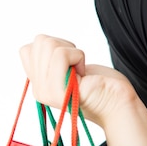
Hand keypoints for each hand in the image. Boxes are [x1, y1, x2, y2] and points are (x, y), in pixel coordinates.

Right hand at [19, 35, 146, 145]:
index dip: (53, 47)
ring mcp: (47, 91)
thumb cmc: (102, 83)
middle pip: (39, 42)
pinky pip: (61, 55)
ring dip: (73, 52)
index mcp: (38, 84)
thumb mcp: (69, 67)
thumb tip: (39, 41)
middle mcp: (38, 90)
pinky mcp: (59, 90)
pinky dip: (78, 56)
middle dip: (65, 46)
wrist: (119, 104)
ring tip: (81, 71)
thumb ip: (51, 59)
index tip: (70, 63)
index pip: (27, 49)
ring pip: (48, 45)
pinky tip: (84, 73)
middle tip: (78, 67)